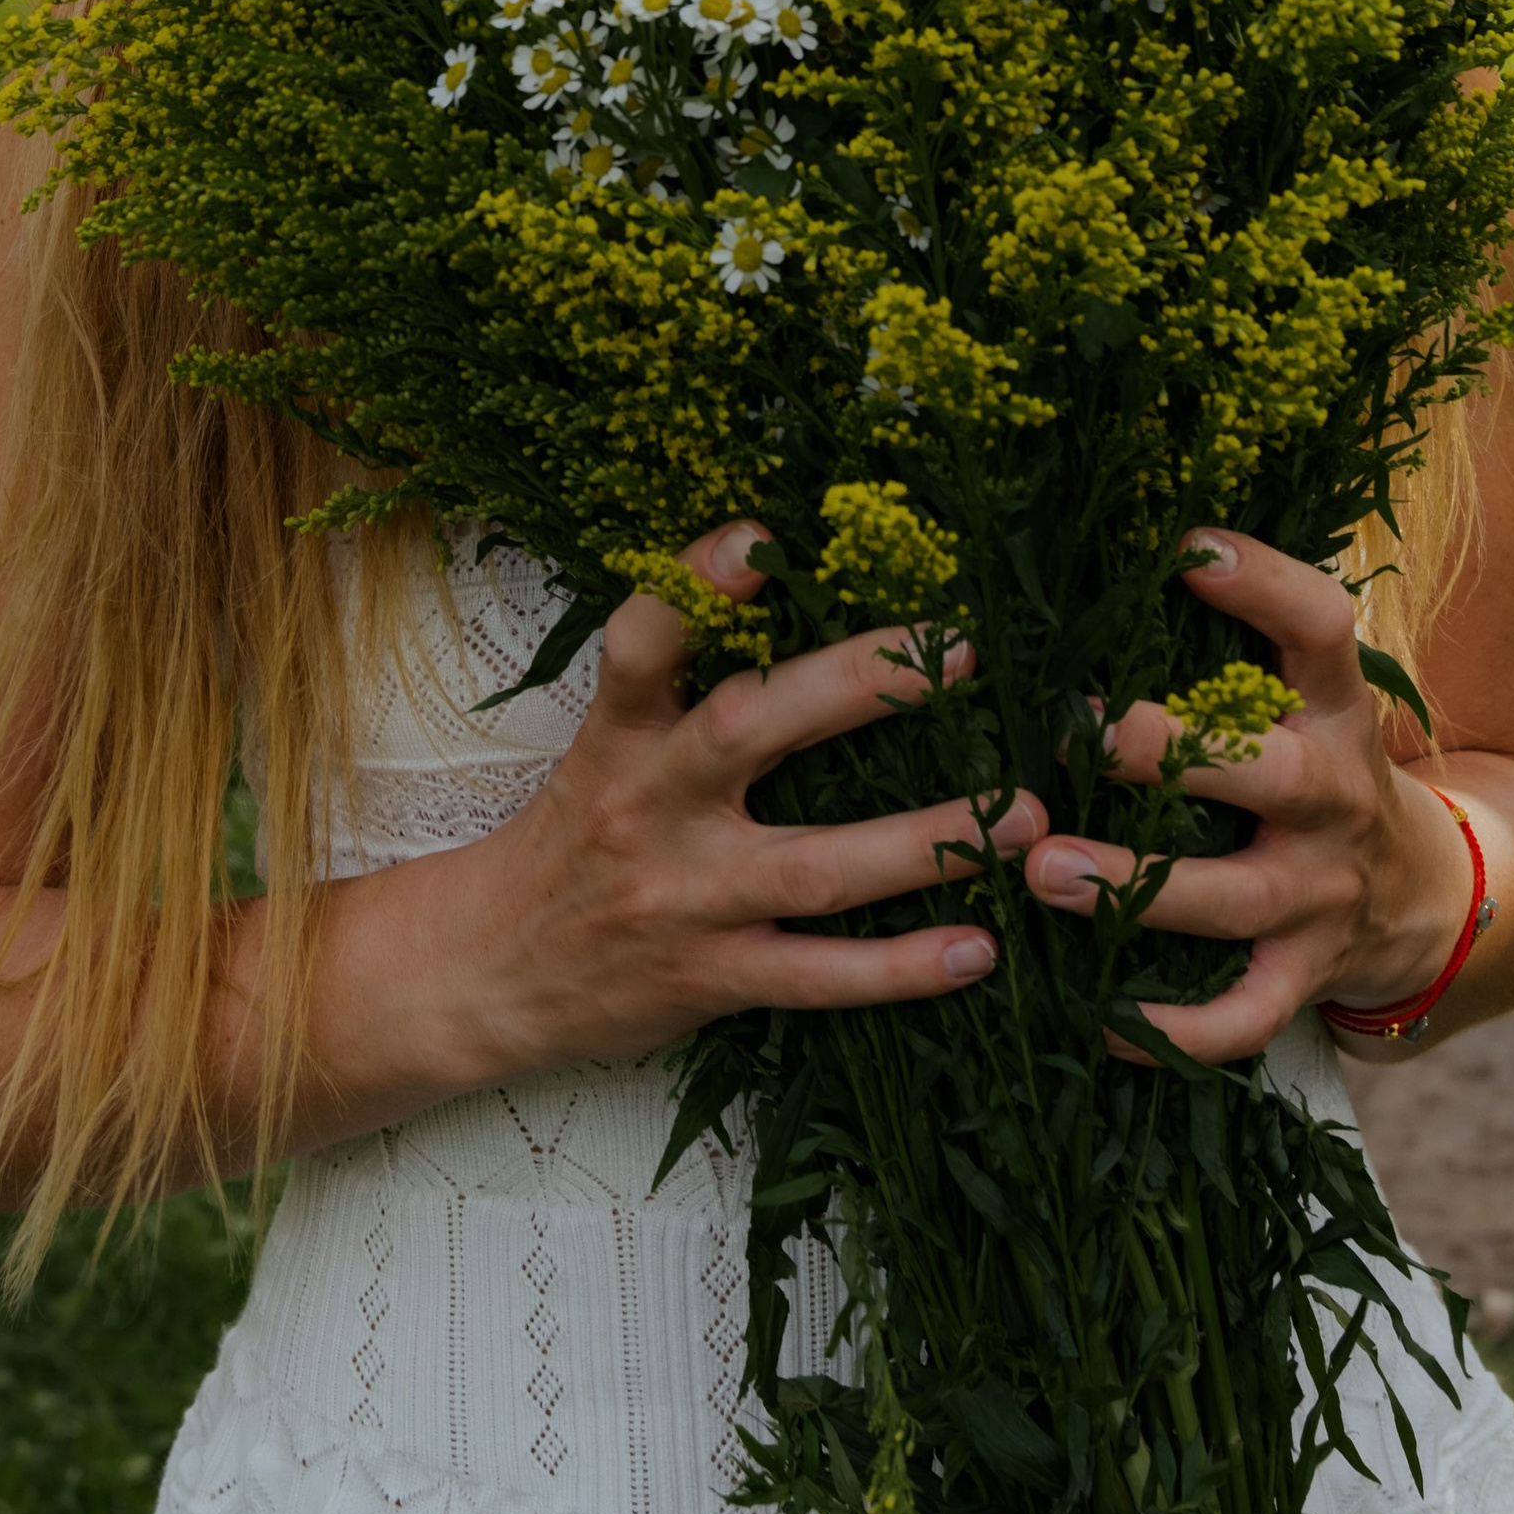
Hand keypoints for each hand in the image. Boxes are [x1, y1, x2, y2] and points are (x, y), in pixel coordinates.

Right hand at [429, 523, 1044, 1088]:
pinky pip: (819, 976)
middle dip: (857, 684)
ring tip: (1023, 816)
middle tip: (962, 649)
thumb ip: (683, 679)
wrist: (489, 972)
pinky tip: (978, 949)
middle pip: (749, 729)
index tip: (765, 534)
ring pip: (814, 866)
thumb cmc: (574, 836)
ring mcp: (685, 898)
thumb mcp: (605, 744)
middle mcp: (651, 804)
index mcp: (619, 735)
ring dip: (925, 840)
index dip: (694, 584)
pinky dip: (901, 968)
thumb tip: (788, 574)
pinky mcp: (712, 979)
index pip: (641, 642)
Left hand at [1018, 528, 1474, 1065]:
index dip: (1263, 584)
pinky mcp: (1305, 977)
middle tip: (1071, 730)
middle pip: (1264, 771)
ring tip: (1039, 868)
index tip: (1185, 547)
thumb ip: (1234, 643)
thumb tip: (1095, 552)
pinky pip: (1241, 1019)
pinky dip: (1172, 1031)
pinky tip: (1093, 1015)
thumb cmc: (1319, 767)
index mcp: (1334, 708)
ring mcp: (1323, 895)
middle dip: (1164, 752)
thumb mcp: (1305, 698)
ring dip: (1133, 887)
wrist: (1433, 899)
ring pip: (1232, 901)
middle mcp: (1335, 796)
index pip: (1321, 627)